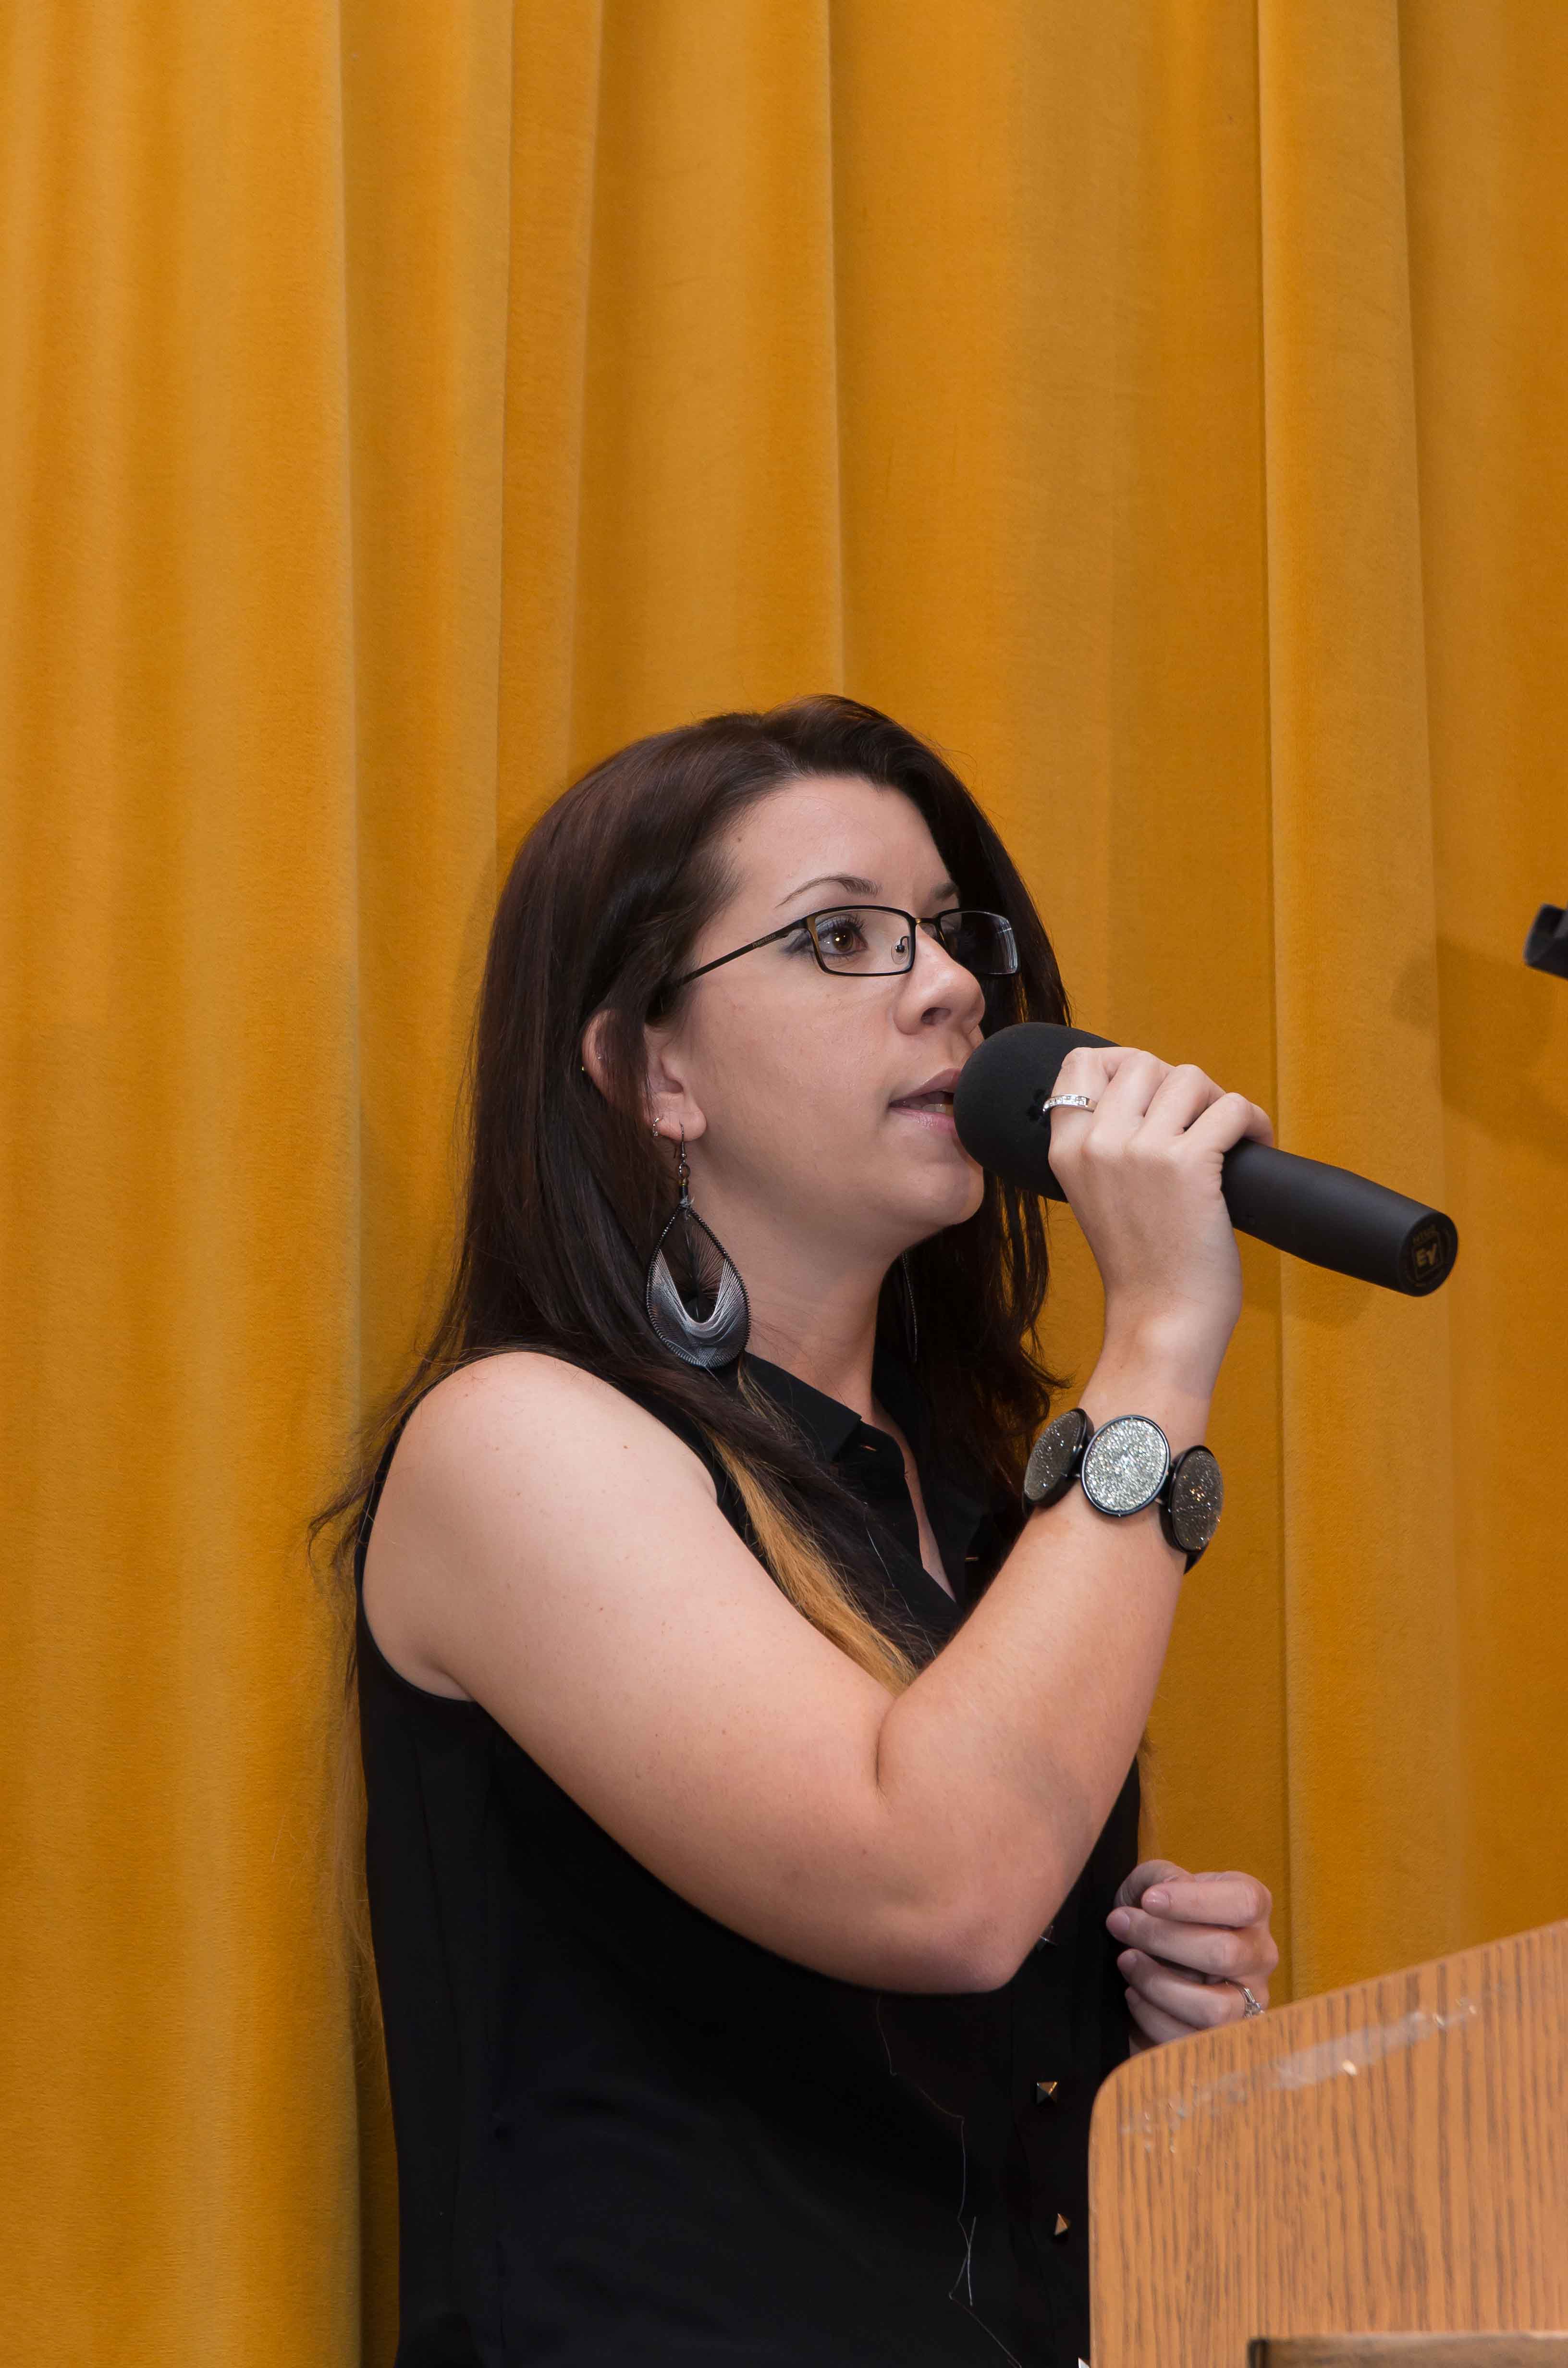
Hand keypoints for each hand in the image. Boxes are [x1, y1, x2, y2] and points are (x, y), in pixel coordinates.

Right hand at [1046, 1045, 1273, 1399]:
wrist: (1160, 1322)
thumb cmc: (1142, 1267)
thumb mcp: (1097, 1198)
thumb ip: (1107, 1147)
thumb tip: (1155, 1094)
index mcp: (1067, 1151)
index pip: (1080, 1063)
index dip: (1122, 1062)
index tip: (1155, 1091)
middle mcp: (1097, 1144)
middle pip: (1142, 1062)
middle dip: (1180, 1085)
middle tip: (1201, 1122)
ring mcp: (1140, 1151)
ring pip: (1190, 1077)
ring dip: (1218, 1101)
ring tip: (1229, 1136)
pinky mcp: (1188, 1164)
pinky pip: (1232, 1107)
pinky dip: (1253, 1122)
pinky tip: (1256, 1144)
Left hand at [1105, 1859, 1277, 2049]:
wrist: (1149, 1956)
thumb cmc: (1156, 1913)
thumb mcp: (1153, 1883)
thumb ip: (1160, 1876)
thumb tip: (1170, 1888)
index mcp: (1251, 1908)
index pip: (1245, 1902)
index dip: (1196, 1901)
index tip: (1148, 1899)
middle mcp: (1260, 1956)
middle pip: (1225, 1954)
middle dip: (1162, 1938)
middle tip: (1119, 1923)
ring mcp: (1249, 2003)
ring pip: (1215, 2008)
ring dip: (1159, 1984)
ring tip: (1126, 1961)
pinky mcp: (1226, 2040)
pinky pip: (1193, 2041)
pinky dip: (1153, 2018)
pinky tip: (1133, 1995)